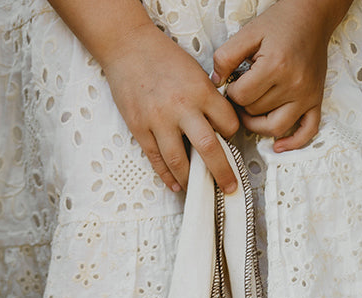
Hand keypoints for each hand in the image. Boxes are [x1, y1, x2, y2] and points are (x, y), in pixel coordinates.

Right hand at [103, 23, 242, 192]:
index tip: (230, 139)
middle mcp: (181, 108)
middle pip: (209, 148)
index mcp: (200, 90)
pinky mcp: (140, 129)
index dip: (232, 134)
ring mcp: (159, 121)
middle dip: (222, 172)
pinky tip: (175, 184)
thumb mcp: (195, 71)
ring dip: (191, 179)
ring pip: (180, 162)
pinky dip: (167, 176)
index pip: (227, 123)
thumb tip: (216, 125)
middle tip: (229, 187)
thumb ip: (206, 98)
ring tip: (197, 187)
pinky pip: (156, 160)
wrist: (129, 47)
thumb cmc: (162, 57)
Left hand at [212, 0, 347, 152]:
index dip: (232, 93)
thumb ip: (226, 56)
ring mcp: (306, 95)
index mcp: (275, 66)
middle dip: (244, 105)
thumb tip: (215, 83)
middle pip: (256, 113)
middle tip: (243, 92)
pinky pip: (307, 131)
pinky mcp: (315, 100)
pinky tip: (278, 145)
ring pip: (274, 127)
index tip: (234, 84)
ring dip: (258, 124)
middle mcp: (293, 84)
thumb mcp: (248, 33)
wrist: (311, 15)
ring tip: (251, 112)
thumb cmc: (282, 23)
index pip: (242, 97)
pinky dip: (293, 142)